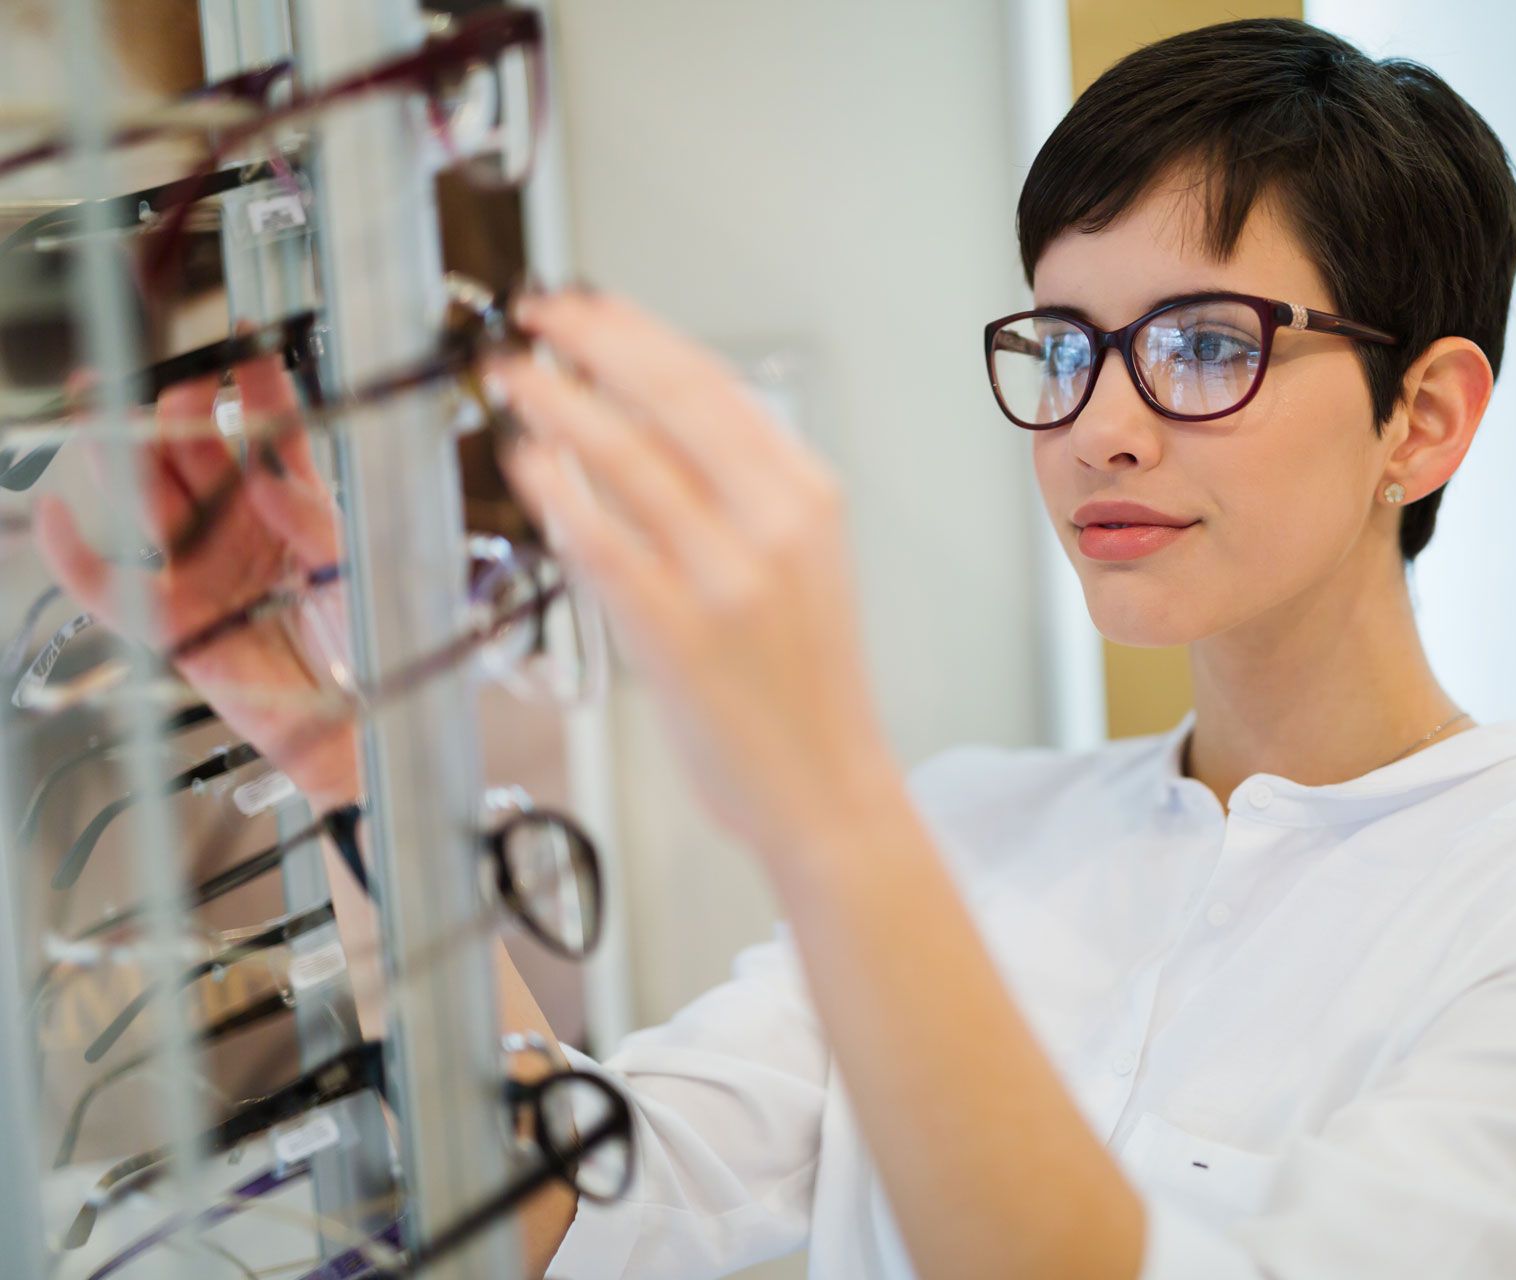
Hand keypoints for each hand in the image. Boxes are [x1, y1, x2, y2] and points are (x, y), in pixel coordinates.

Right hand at [31, 355, 362, 808]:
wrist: (364, 731)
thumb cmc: (376, 647)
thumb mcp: (361, 570)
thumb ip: (318, 524)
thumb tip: (267, 480)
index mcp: (300, 506)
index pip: (273, 431)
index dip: (258, 384)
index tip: (246, 338)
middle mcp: (245, 528)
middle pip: (199, 453)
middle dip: (181, 412)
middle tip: (173, 385)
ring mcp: (205, 570)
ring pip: (150, 498)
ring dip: (123, 451)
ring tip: (98, 401)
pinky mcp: (175, 624)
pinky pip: (110, 586)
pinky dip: (77, 554)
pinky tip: (56, 511)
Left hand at [489, 288, 897, 863]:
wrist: (826, 785)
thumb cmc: (805, 682)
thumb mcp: (800, 560)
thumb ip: (737, 491)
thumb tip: (643, 419)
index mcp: (809, 494)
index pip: (713, 383)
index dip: (636, 333)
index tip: (586, 307)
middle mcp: (775, 524)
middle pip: (670, 399)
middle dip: (592, 343)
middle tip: (537, 316)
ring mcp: (727, 577)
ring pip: (628, 459)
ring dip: (559, 406)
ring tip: (515, 380)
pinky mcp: (678, 632)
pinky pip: (601, 542)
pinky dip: (558, 494)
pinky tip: (528, 465)